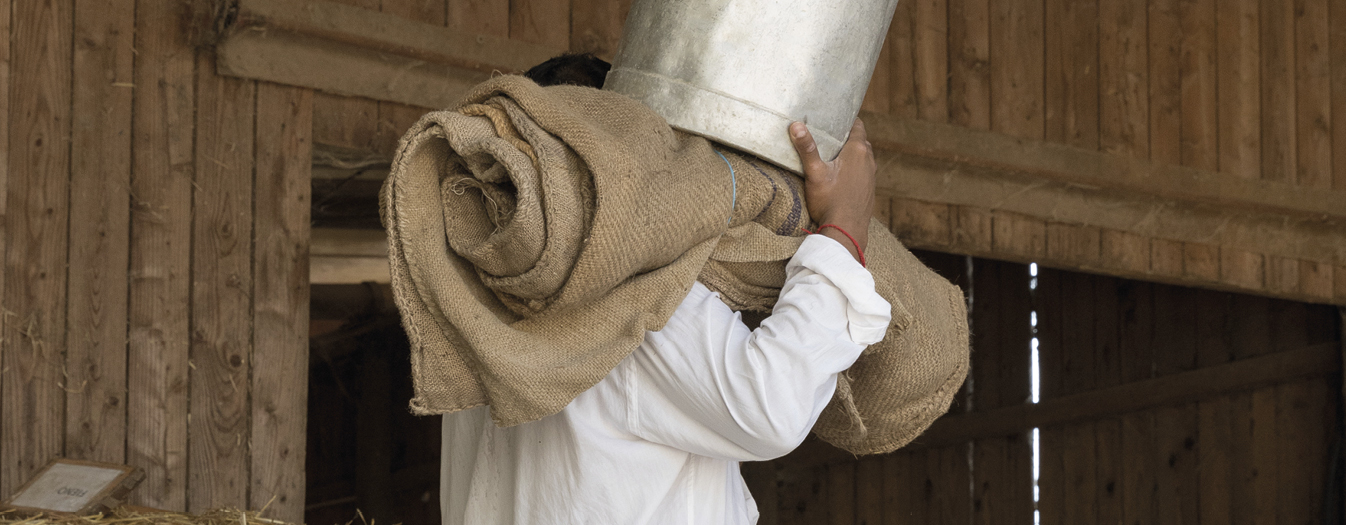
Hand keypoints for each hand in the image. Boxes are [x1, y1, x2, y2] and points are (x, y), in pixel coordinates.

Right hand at [789, 119, 875, 261]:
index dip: (846, 119)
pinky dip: (854, 167)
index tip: (833, 117)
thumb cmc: (830, 202)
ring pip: (862, 156)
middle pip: (859, 139)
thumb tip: (796, 125)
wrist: (846, 232)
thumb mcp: (815, 174)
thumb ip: (807, 149)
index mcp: (858, 151)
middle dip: (845, 136)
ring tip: (832, 154)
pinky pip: (863, 170)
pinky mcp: (869, 189)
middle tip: (827, 134)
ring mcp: (871, 176)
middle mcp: (869, 160)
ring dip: (850, 153)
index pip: (857, 124)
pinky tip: (839, 176)